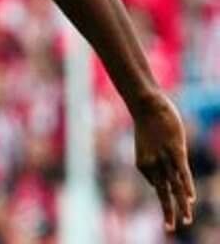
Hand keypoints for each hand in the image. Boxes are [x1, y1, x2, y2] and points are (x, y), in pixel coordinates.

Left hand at [132, 92, 194, 231]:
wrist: (145, 104)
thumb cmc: (147, 123)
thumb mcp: (148, 145)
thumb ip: (154, 160)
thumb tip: (158, 178)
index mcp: (143, 164)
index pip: (157, 184)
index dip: (166, 190)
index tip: (172, 193)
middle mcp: (152, 164)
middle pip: (163, 192)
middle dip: (168, 211)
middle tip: (171, 228)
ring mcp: (164, 157)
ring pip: (174, 186)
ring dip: (181, 205)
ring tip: (186, 220)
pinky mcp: (175, 150)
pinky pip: (182, 172)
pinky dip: (186, 185)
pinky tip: (189, 199)